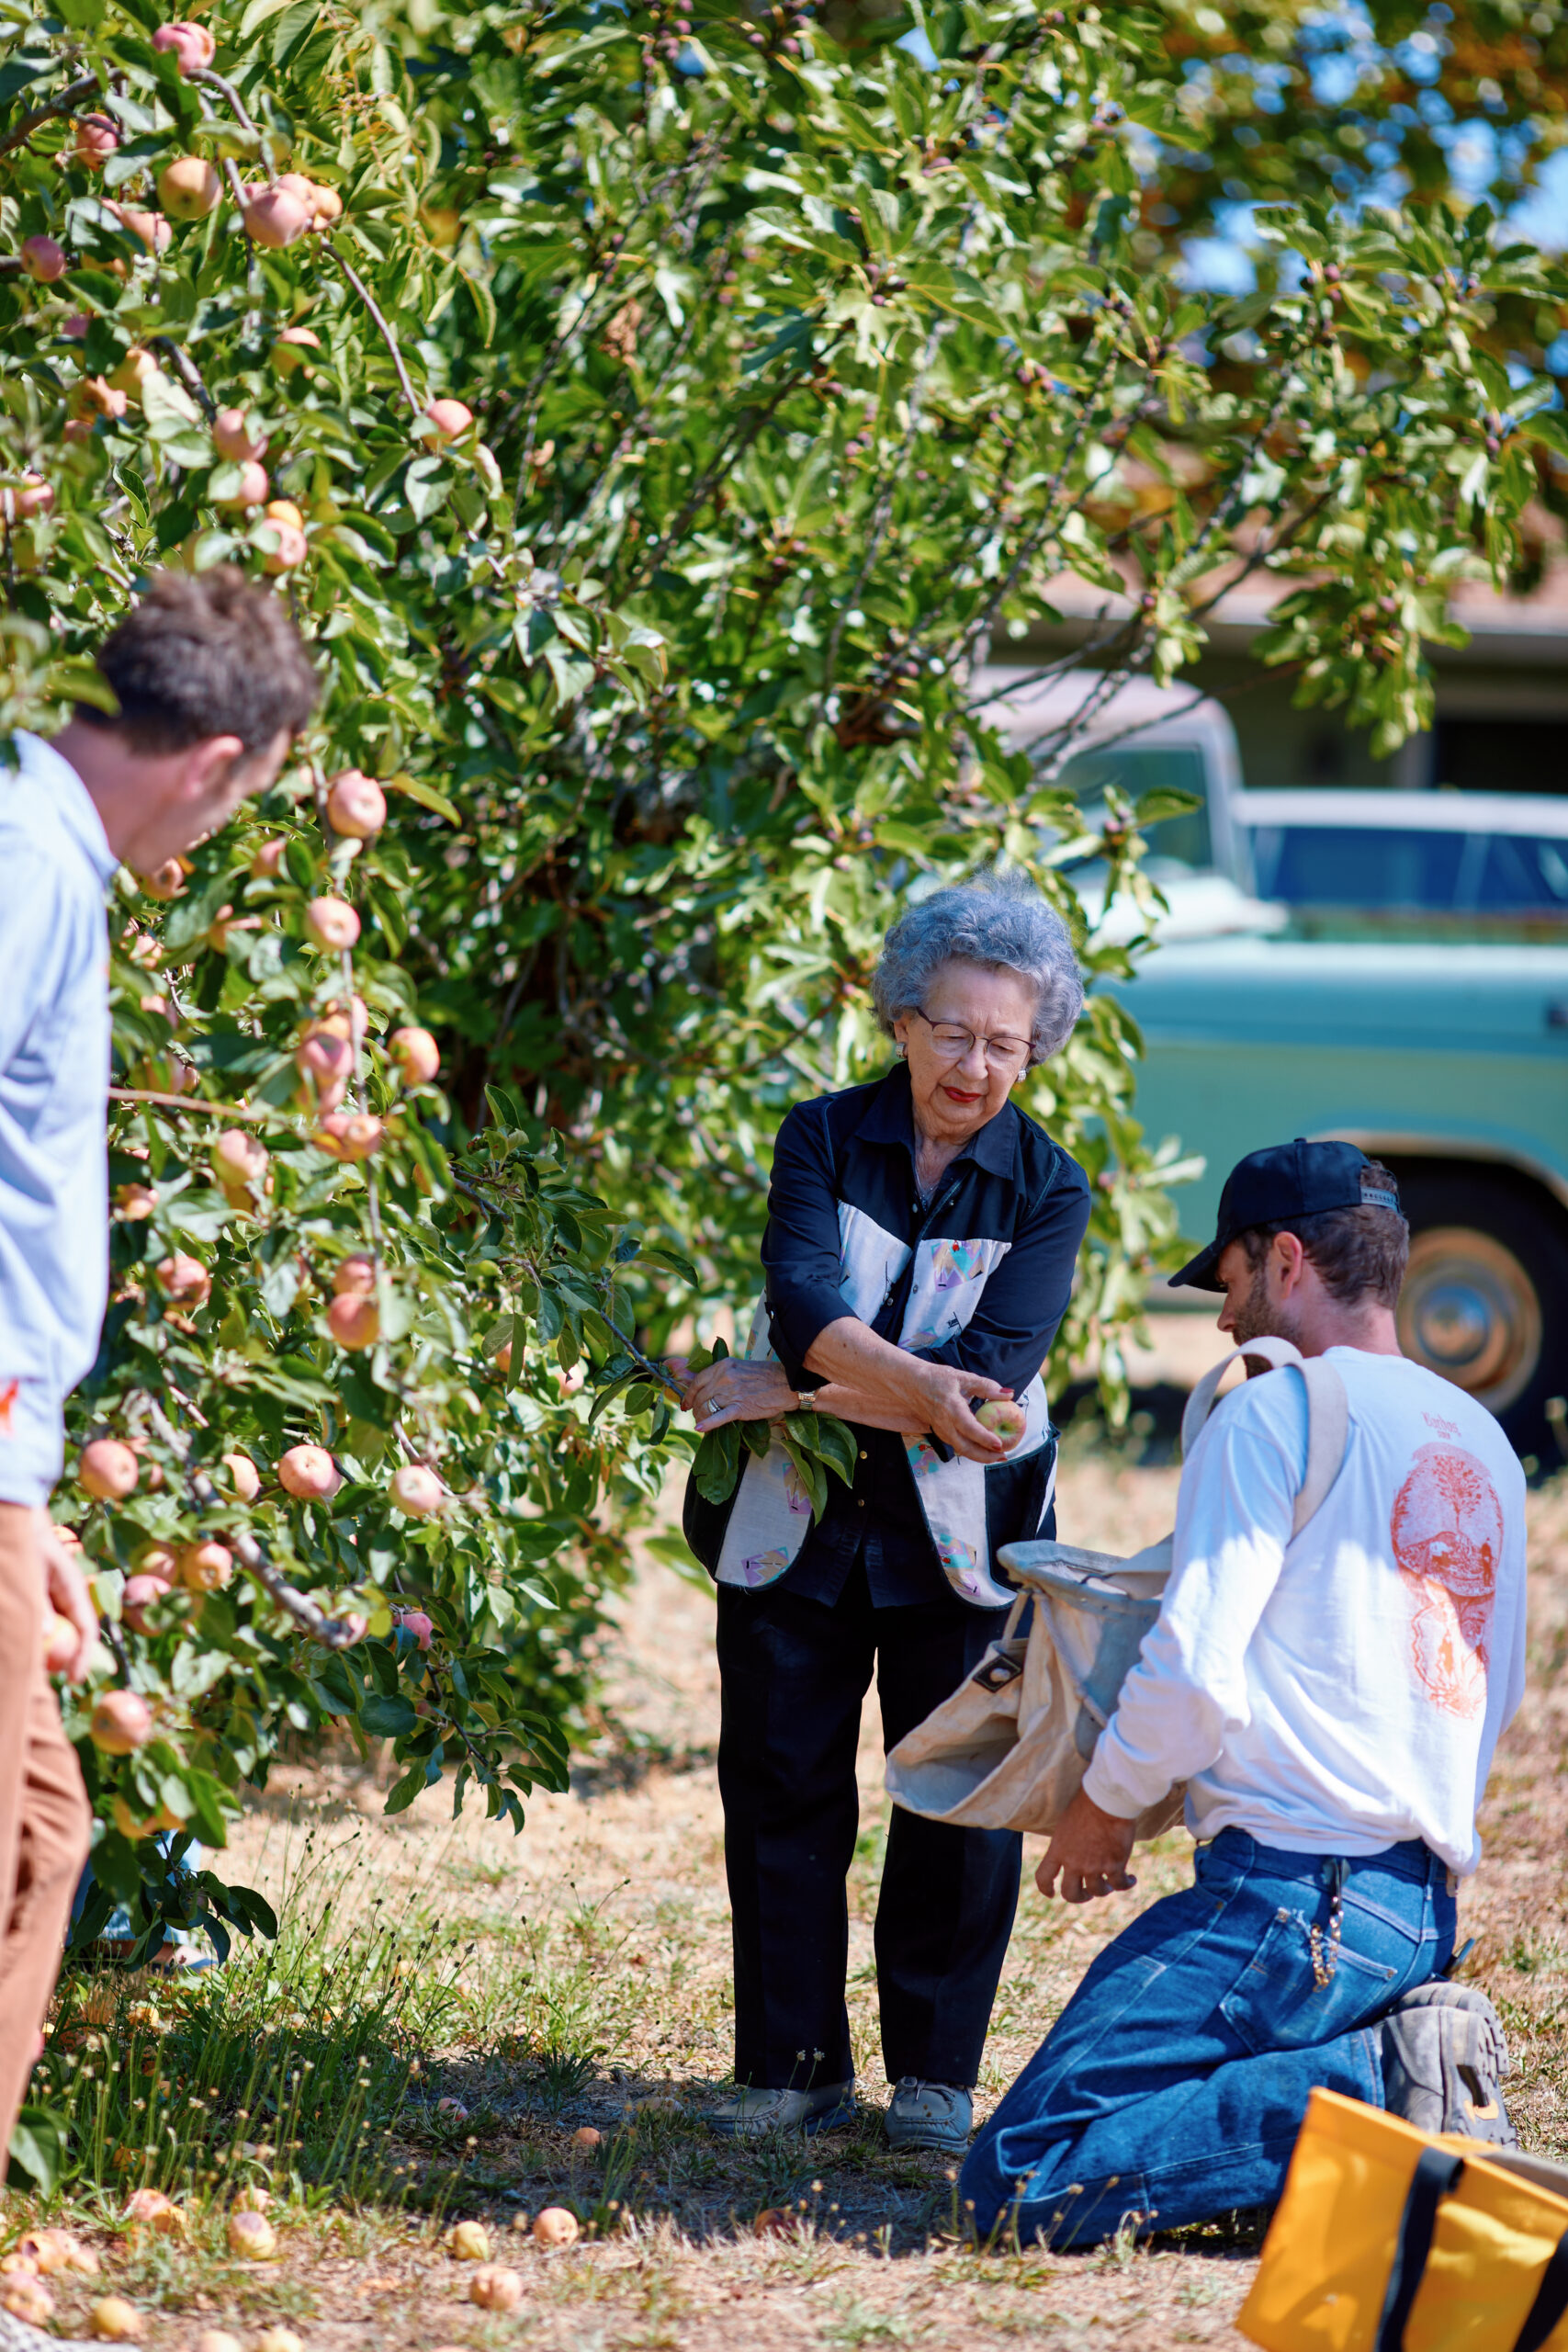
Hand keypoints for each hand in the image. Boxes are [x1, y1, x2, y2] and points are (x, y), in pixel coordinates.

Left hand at [38, 1513, 96, 1681]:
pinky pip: (49, 1622)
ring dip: (52, 1649)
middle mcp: (70, 1597)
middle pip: (76, 1635)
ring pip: (62, 1630)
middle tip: (49, 1680)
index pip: (88, 1630)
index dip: (84, 1657)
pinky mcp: (45, 1597)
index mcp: (75, 1591)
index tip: (75, 1681)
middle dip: (67, 1660)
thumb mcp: (33, 1573)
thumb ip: (40, 1603)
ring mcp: (58, 1598)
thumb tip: (48, 1632)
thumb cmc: (29, 1544)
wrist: (21, 1522)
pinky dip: (41, 1636)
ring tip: (36, 1667)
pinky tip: (28, 1643)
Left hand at [666, 1355, 796, 1432]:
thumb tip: (709, 1388)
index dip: (688, 1395)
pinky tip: (700, 1429)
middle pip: (700, 1397)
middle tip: (696, 1416)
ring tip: (702, 1423)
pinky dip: (707, 1424)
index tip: (686, 1403)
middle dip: (695, 1409)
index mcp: (723, 1366)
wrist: (788, 1384)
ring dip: (701, 1417)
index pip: (697, 1381)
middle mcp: (724, 1378)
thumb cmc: (766, 1376)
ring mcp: (731, 1393)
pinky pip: (718, 1417)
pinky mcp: (740, 1408)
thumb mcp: (740, 1368)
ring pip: (706, 1408)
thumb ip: (724, 1375)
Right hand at [911, 1364, 1014, 1463]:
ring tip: (998, 1457)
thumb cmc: (938, 1378)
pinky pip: (957, 1446)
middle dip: (985, 1456)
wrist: (911, 1384)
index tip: (999, 1444)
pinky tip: (984, 1450)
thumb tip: (1009, 1394)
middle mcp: (944, 1424)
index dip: (984, 1438)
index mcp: (951, 1408)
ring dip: (979, 1456)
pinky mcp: (940, 1433)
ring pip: (961, 1450)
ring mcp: (941, 1431)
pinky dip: (972, 1451)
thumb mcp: (963, 1377)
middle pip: (965, 1448)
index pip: (969, 1428)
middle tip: (1004, 1456)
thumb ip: (986, 1386)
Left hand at [1036, 1787, 1137, 1904]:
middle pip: (1070, 1893)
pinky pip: (1120, 1884)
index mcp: (1058, 1849)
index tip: (1051, 1894)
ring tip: (1111, 1884)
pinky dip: (1127, 1883)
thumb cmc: (1087, 1804)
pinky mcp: (1114, 1866)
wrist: (1107, 1800)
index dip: (1046, 1888)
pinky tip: (1131, 1879)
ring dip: (1105, 1890)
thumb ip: (1065, 1843)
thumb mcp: (1066, 1824)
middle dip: (1080, 1897)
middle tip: (1088, 1894)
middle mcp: (1073, 1862)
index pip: (1043, 1876)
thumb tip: (1068, 1851)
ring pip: (1097, 1891)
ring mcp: (1094, 1866)